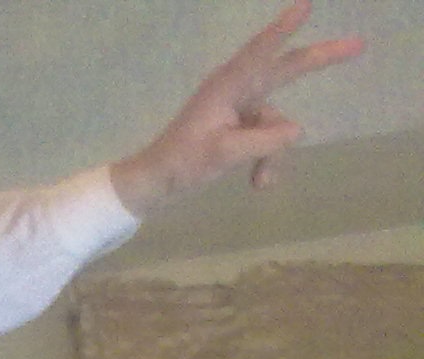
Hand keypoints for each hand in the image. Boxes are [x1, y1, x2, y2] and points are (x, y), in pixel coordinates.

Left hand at [109, 2, 363, 215]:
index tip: (305, 5)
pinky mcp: (239, 126)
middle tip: (359, 45)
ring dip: (273, 154)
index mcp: (227, 86)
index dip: (284, 29)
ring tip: (259, 183)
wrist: (156, 182)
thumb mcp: (225, 153)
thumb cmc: (182, 163)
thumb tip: (296, 130)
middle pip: (286, 70)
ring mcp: (239, 109)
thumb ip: (264, 141)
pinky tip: (257, 184)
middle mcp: (236, 90)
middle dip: (320, 60)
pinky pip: (267, 140)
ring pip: (277, 125)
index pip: (261, 51)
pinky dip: (266, 161)